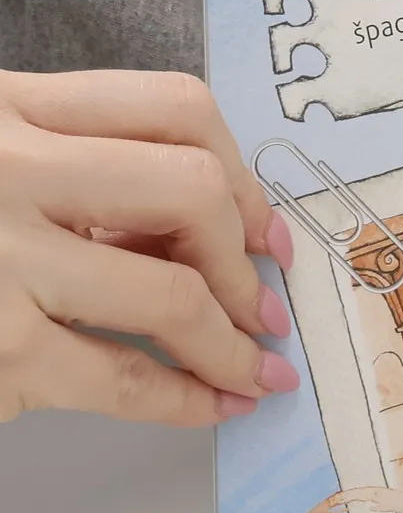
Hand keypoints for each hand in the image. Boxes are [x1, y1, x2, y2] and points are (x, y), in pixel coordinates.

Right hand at [0, 70, 300, 426]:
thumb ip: (72, 173)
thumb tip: (202, 235)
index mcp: (7, 107)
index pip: (172, 107)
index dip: (241, 172)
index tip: (263, 226)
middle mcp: (4, 170)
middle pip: (190, 190)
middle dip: (245, 257)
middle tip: (266, 302)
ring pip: (171, 293)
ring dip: (233, 342)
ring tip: (256, 368)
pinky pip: (120, 377)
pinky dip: (184, 398)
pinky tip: (211, 404)